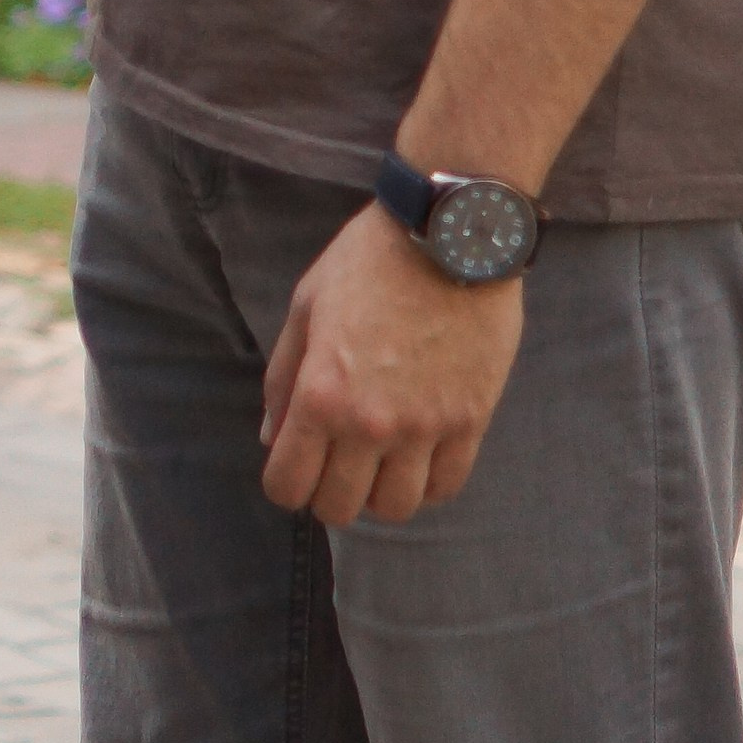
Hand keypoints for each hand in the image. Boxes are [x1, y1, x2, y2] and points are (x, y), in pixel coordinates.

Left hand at [258, 202, 522, 527]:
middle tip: (336, 461)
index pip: (288, 486)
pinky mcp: (470, 420)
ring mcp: (425, 427)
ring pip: (394, 509)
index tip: (296, 462)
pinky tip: (419, 454)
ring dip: (379, 491)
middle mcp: (370, 423)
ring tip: (380, 459)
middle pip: (339, 508)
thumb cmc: (369, 261)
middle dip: (327, 492)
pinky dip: (426, 482)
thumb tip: (272, 436)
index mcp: (321, 394)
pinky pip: (445, 486)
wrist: (451, 234)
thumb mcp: (306, 305)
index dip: (285, 481)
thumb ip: (283, 377)